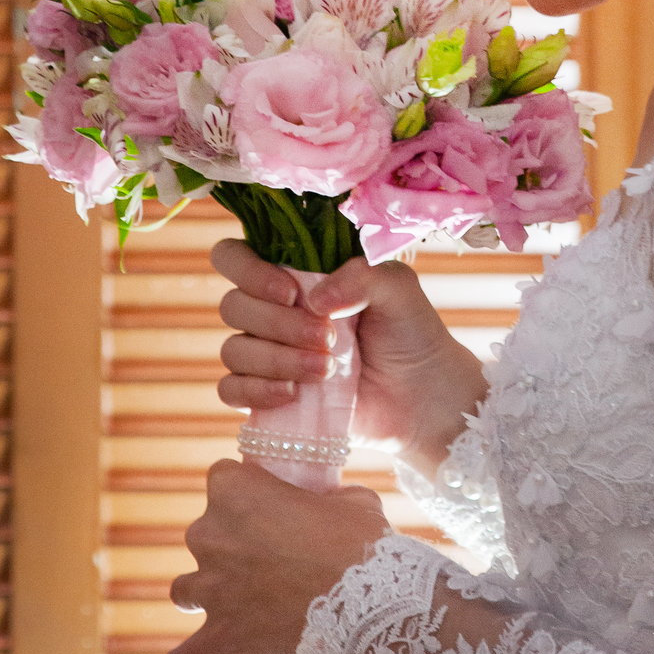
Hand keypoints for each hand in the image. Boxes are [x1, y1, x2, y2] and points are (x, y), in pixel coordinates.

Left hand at [166, 458, 387, 653]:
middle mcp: (210, 536)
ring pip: (185, 590)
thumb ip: (325, 497)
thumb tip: (327, 503)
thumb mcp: (350, 500)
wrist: (367, 605)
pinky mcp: (220, 636)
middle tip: (271, 555)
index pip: (222, 477)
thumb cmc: (359, 542)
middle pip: (204, 533)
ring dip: (208, 593)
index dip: (245, 488)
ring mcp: (210, 589)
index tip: (267, 501)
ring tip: (240, 601)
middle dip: (230, 543)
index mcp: (236, 491)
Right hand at [213, 240, 488, 474]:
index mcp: (295, 273)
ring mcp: (268, 353)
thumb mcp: (398, 290)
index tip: (291, 292)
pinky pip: (230, 391)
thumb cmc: (409, 332)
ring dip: (276, 360)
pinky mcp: (267, 395)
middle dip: (278, 323)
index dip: (249, 270)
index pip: (235, 257)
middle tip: (329, 338)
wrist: (422, 396)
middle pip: (233, 306)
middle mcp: (273, 310)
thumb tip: (315, 299)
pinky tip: (292, 394)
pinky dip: (255, 392)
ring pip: (233, 350)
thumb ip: (362, 276)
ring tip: (325, 370)